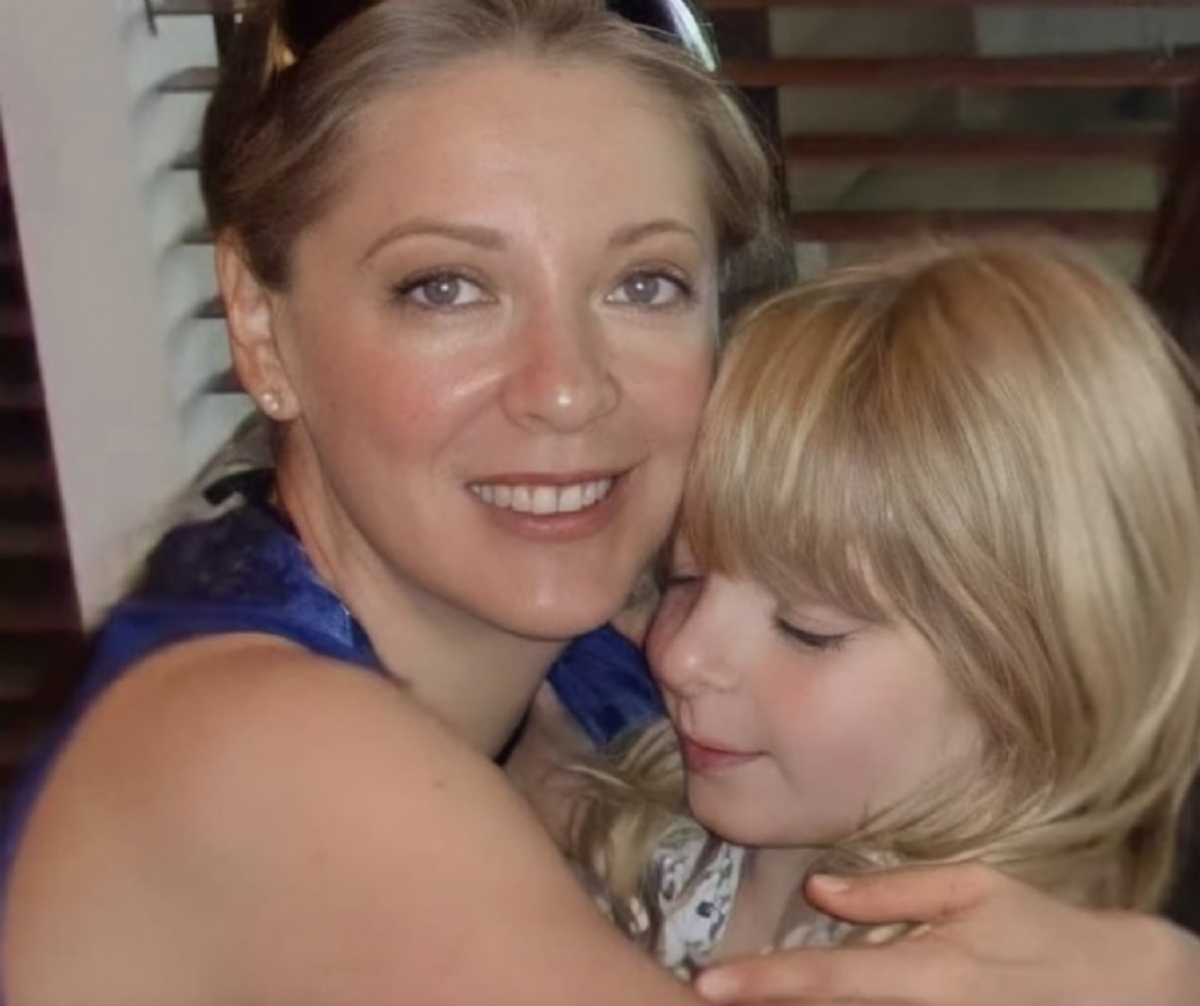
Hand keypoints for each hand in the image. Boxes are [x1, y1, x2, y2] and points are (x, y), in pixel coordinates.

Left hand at [693, 864, 1199, 1004]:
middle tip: (709, 991)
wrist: (1112, 991)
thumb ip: (891, 893)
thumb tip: (820, 892)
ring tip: (749, 990)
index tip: (706, 983)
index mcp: (925, 973)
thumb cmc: (1039, 928)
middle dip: (766, 1005)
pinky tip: (811, 994)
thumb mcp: (972, 890)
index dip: (761, 981)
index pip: (826, 979)